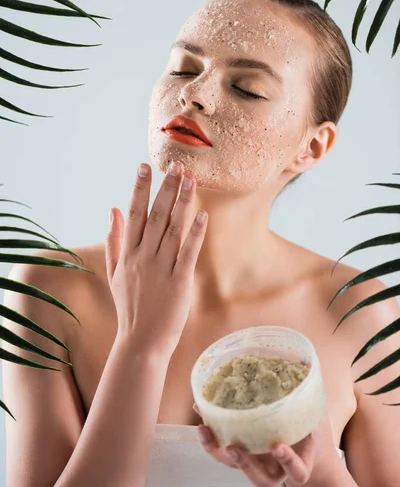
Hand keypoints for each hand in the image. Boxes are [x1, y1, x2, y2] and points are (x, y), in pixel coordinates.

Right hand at [105, 160, 207, 357]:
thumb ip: (114, 240)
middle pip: (155, 215)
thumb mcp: (114, 273)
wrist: (140, 342)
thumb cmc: (129, 307)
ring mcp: (160, 269)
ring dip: (182, 203)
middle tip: (176, 165)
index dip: (139, 188)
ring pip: (172, 229)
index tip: (144, 166)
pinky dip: (195, 233)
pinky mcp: (179, 282)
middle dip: (166, 188)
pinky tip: (203, 215)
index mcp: (128, 253)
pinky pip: (188, 253)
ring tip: (190, 179)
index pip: (134, 213)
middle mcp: (143, 257)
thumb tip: (111, 209)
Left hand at [193, 403, 337, 485]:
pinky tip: (201, 409)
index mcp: (297, 463)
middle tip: (233, 447)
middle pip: (259, 478)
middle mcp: (274, 468)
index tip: (278, 446)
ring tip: (205, 429)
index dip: (288, 461)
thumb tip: (304, 364)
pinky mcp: (239, 452)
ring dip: (216, 450)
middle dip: (244, 464)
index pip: (296, 471)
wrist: (301, 447)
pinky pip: (222, 448)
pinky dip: (210, 432)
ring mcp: (255, 462)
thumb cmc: (307, 429)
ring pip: (234, 466)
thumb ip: (308, 397)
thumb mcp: (313, 415)